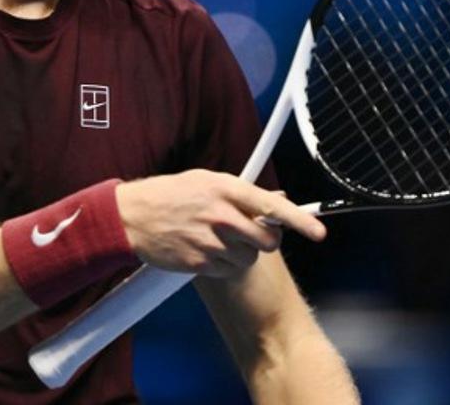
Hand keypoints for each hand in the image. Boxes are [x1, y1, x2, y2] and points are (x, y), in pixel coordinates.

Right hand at [114, 170, 325, 276]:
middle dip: (265, 242)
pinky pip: (225, 269)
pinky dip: (221, 264)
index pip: (271, 206)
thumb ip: (242, 192)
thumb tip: (277, 197)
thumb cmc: (171, 194)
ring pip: (247, 258)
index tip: (318, 232)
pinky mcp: (197, 262)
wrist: (131, 215)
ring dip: (240, 253)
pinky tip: (204, 249)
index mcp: (225, 188)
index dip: (299, 220)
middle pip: (265, 241)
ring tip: (218, 239)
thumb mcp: (207, 181)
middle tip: (251, 236)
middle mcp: (220, 214)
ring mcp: (208, 240)